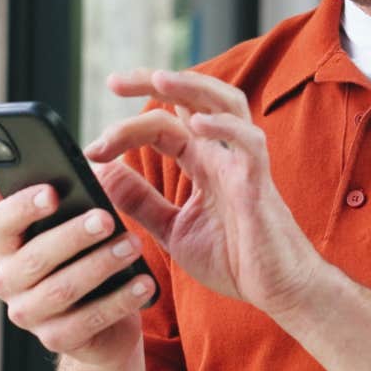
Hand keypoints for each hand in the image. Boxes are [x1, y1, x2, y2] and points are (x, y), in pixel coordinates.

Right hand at [0, 173, 156, 367]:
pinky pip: (90, 320)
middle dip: (73, 235)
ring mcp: (28, 314)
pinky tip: (145, 283)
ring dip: (100, 265)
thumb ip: (49, 196)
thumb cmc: (82, 258)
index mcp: (4, 246)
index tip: (53, 192)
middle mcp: (7, 281)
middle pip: (36, 257)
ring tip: (133, 245)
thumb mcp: (67, 225)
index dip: (23, 207)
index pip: (1, 223)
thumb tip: (13, 170)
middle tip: (106, 218)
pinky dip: (120, 300)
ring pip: (63, 288)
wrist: (101, 324)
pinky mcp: (55, 340)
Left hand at [84, 69, 327, 318]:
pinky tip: (199, 124)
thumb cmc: (234, 259)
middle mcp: (222, 155)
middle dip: (154, 81)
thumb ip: (140, 201)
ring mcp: (244, 164)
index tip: (93, 148)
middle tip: (114, 81)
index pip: (163, 125)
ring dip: (193, 88)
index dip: (126, 128)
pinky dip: (226, 128)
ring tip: (159, 80)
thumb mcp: (172, 229)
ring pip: (226, 104)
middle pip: (192, 98)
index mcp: (202, 163)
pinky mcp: (260, 184)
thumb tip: (102, 172)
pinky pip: (249, 144)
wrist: (277, 291)